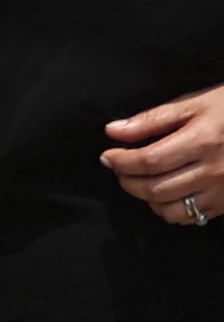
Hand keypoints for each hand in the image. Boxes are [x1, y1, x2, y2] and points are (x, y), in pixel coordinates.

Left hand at [99, 83, 223, 227]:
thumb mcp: (196, 104)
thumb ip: (152, 119)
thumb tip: (113, 131)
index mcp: (204, 141)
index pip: (150, 160)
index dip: (122, 161)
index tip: (109, 156)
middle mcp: (214, 170)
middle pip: (155, 188)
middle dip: (127, 180)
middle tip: (120, 168)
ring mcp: (222, 191)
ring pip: (169, 209)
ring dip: (146, 198)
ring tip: (141, 181)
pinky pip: (189, 217)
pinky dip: (168, 210)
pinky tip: (165, 193)